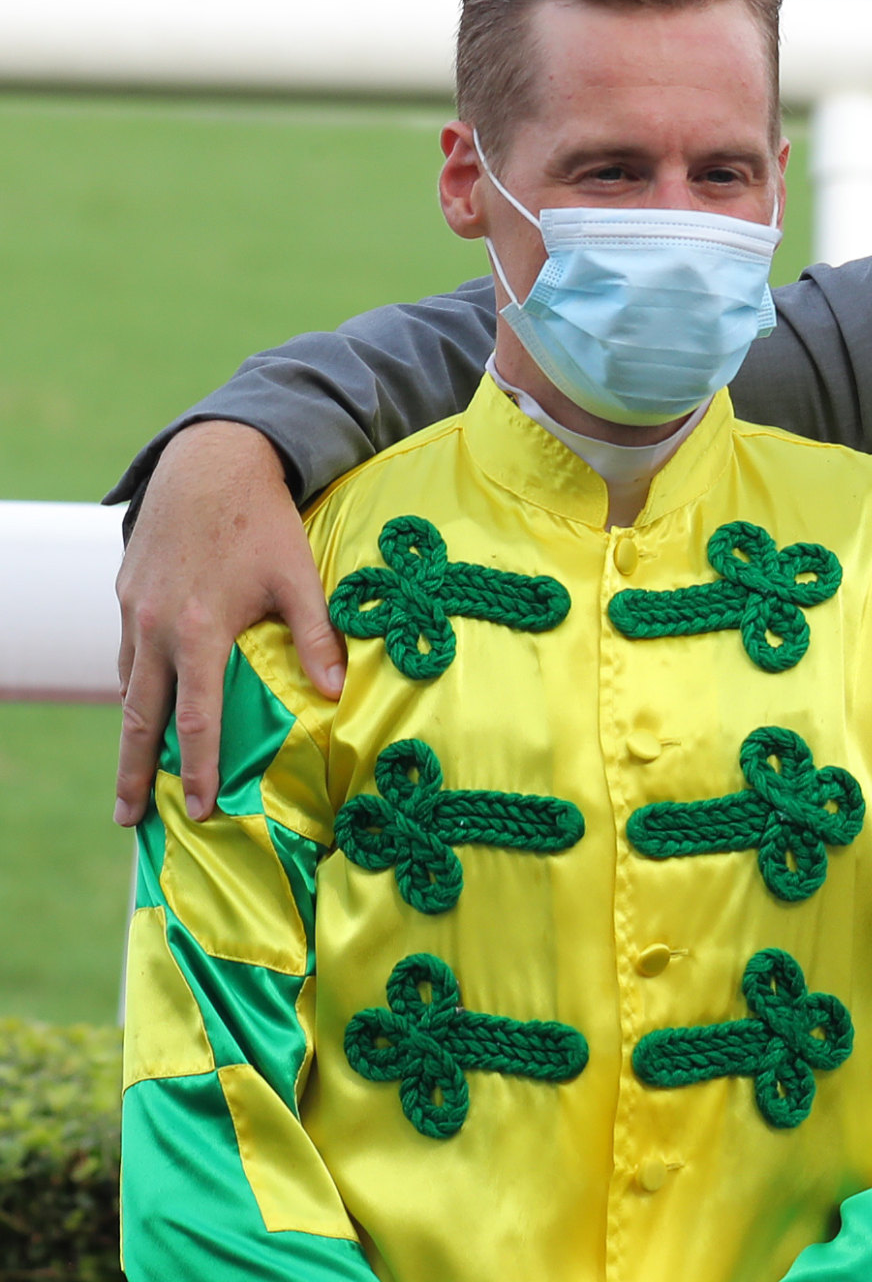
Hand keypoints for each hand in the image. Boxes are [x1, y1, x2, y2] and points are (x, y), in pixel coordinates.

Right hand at [114, 420, 342, 826]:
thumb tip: (336, 693)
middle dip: (135, 773)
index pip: (197, 718)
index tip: (202, 810)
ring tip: (133, 778)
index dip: (200, 768)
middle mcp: (156, 628)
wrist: (209, 462)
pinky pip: (125, 656)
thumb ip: (317, 637)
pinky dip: (131, 691)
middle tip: (128, 819)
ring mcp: (134, 612)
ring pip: (128, 687)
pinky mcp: (126, 595)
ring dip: (130, 734)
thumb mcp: (299, 578)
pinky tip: (141, 712)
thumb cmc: (262, 522)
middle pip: (140, 718)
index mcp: (199, 630)